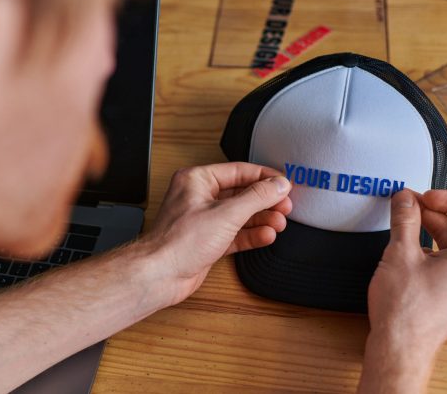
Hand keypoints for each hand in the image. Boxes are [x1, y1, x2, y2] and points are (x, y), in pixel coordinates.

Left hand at [143, 162, 291, 306]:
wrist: (161, 275)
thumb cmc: (179, 241)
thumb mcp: (226, 213)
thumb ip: (257, 197)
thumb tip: (278, 185)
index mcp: (197, 180)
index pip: (238, 171)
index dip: (264, 177)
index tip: (284, 183)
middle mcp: (199, 197)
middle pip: (241, 193)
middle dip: (265, 201)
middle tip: (285, 206)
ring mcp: (204, 220)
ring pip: (240, 214)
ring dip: (261, 219)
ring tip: (279, 222)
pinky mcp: (208, 240)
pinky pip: (235, 233)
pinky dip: (251, 234)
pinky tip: (266, 235)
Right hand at [359, 189, 446, 392]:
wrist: (399, 347)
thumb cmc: (406, 311)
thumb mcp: (400, 253)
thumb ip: (405, 219)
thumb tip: (405, 199)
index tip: (427, 197)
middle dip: (434, 214)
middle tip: (408, 206)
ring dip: (430, 232)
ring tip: (403, 225)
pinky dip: (429, 251)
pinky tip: (405, 250)